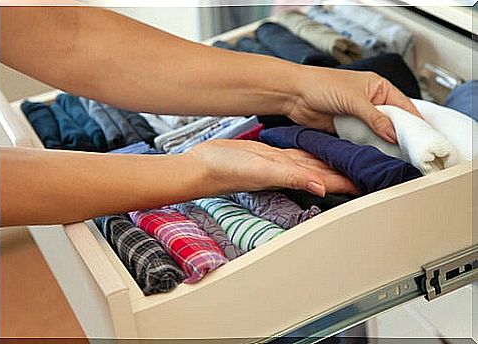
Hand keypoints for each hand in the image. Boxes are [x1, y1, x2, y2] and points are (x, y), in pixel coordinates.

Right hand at [187, 139, 357, 196]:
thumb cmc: (225, 171)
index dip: (350, 179)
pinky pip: (297, 154)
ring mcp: (280, 164)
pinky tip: (318, 149)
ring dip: (332, 162)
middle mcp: (289, 172)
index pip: (328, 179)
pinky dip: (311, 152)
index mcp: (290, 176)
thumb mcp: (261, 170)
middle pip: (326, 172)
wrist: (203, 165)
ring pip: (314, 163)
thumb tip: (321, 187)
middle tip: (369, 165)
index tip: (372, 178)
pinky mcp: (270, 155)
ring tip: (352, 157)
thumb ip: (292, 176)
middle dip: (347, 170)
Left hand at [288, 67, 420, 142]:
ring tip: (395, 156)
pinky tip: (374, 155)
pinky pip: (362, 139)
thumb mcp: (354, 100)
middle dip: (399, 136)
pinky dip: (368, 147)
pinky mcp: (347, 128)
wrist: (295, 94)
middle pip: (392, 122)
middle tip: (410, 152)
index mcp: (378, 87)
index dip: (413, 122)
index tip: (422, 139)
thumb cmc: (321, 84)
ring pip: (378, 133)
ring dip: (383, 143)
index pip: (404, 106)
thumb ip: (375, 118)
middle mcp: (371, 102)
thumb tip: (394, 133)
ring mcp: (359, 116)